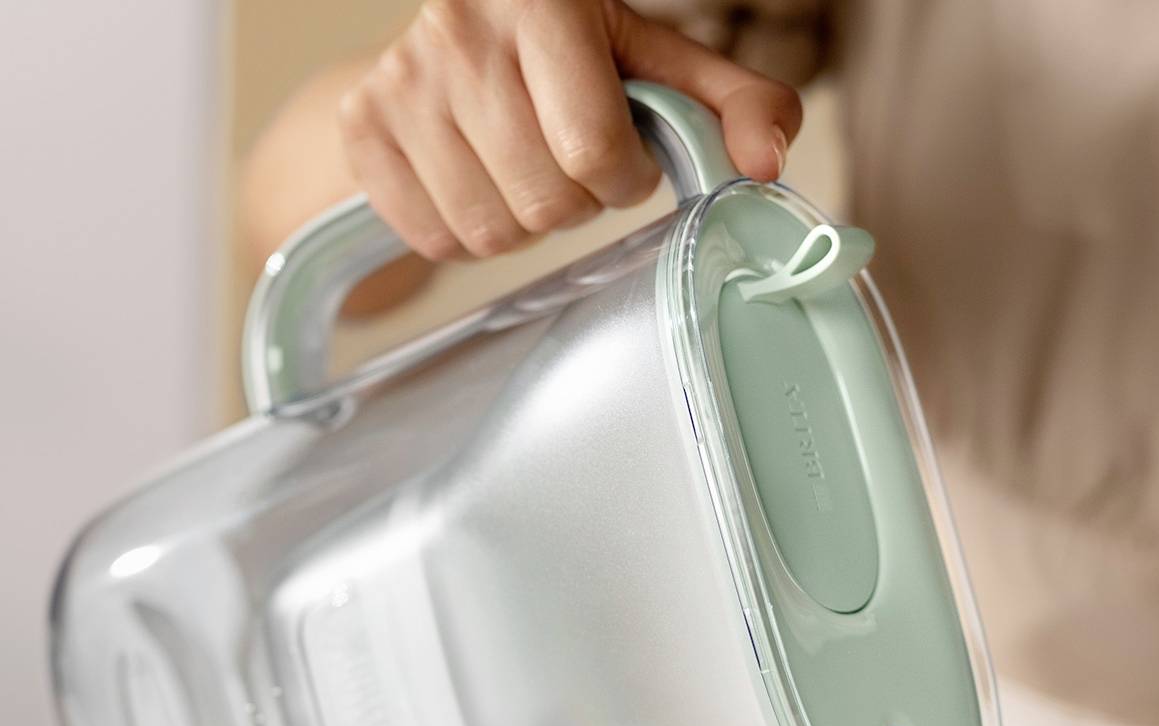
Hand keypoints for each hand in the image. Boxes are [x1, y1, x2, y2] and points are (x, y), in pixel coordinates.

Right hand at [338, 0, 801, 259]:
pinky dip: (466, 232)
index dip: (620, 177)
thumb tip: (768, 162)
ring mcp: (401, 81)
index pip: (594, 151)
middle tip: (567, 163)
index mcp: (541, 0)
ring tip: (524, 170)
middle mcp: (460, 31)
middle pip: (545, 203)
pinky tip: (477, 182)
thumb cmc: (577, 55)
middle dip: (574, 203)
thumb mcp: (661, 63)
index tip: (617, 153)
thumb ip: (737, 103)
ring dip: (523, 224)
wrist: (459, 32)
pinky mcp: (363, 129)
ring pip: (491, 233)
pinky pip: (435, 240)